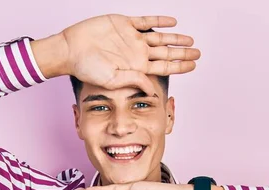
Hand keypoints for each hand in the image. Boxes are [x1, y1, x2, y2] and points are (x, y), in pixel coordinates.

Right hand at [59, 14, 200, 94]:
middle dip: (182, 53)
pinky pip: (145, 21)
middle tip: (198, 53)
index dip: (180, 65)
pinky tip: (173, 23)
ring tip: (190, 40)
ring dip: (175, 38)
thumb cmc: (88, 69)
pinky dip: (159, 21)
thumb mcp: (113, 80)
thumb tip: (154, 89)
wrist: (71, 50)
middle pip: (165, 52)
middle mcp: (136, 52)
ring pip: (159, 37)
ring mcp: (131, 37)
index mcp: (136, 67)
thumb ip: (135, 81)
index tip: (194, 65)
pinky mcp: (124, 23)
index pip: (164, 66)